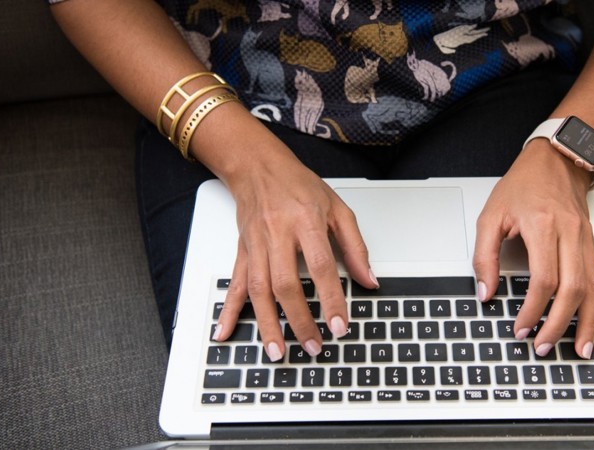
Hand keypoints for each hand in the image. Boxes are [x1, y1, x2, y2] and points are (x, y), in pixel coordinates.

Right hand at [208, 136, 377, 360]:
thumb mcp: (338, 209)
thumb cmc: (299, 186)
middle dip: (299, 320)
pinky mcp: (242, 251)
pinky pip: (234, 284)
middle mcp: (278, 234)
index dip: (331, 299)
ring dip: (267, 324)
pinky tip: (225, 331)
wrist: (258, 166)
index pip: (321, 267)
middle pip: (286, 284)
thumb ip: (355, 246)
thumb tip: (369, 280)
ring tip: (278, 351)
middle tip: (313, 346)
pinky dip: (228, 310)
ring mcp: (256, 245)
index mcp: (306, 222)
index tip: (340, 325)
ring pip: (259, 291)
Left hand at [473, 139, 593, 358]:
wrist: (557, 159)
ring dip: (586, 322)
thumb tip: (485, 292)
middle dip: (559, 324)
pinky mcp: (592, 243)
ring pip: (593, 288)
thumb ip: (484, 255)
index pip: (544, 279)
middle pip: (573, 289)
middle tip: (543, 346)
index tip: (521, 328)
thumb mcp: (491, 215)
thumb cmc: (523, 185)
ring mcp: (585, 239)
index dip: (533, 309)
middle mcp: (570, 234)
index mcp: (543, 226)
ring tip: (579, 348)